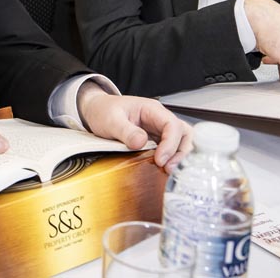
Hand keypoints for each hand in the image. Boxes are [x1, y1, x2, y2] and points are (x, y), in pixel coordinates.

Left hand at [77, 83, 191, 169]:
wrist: (96, 110)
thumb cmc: (104, 110)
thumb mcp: (110, 119)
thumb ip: (125, 131)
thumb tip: (141, 142)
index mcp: (151, 109)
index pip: (172, 124)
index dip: (170, 143)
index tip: (160, 160)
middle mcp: (159, 119)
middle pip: (184, 133)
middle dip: (180, 151)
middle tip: (168, 168)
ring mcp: (158, 130)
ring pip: (181, 141)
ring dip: (178, 156)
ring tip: (168, 170)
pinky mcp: (154, 140)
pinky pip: (170, 149)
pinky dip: (171, 159)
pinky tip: (163, 169)